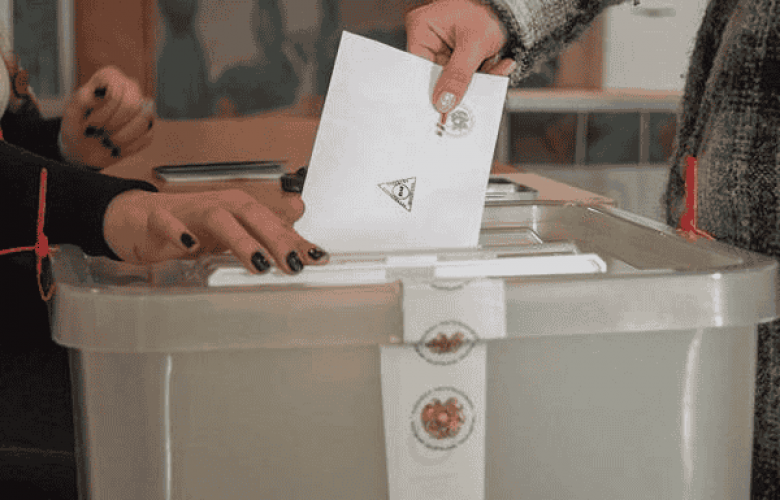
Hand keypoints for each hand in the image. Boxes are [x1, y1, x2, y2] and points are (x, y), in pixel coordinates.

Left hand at [60, 67, 155, 168]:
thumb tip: (96, 96)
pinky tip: (116, 148)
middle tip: (99, 133)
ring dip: (122, 137)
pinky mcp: (149, 126)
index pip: (116, 94)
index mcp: (110, 77)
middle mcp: (130, 88)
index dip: (104, 114)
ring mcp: (142, 107)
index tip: (89, 124)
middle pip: (133, 105)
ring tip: (107, 141)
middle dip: (113, 125)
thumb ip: (80, 100)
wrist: (83, 147)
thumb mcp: (71, 113)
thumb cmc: (77, 126)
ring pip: (144, 120)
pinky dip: (129, 147)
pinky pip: (147, 136)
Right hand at [103, 188, 327, 274]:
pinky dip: (179, 233)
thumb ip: (266, 227)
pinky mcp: (158, 219)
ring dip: (240, 239)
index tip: (318, 258)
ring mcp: (189, 211)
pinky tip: (191, 248)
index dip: (296, 239)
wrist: (139, 218)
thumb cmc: (191, 224)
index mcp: (239, 208)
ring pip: (218, 217)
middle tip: (294, 264)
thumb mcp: (233, 229)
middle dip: (275, 238)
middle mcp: (219, 205)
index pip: (273, 222)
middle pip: (251, 214)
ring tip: (258, 264)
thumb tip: (301, 212)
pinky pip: (167, 223)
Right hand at [406, 0, 514, 112]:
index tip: (442, 108)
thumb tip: (444, 102)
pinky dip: (485, 73)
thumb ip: (458, 75)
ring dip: (478, 79)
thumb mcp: (474, 44)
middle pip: (438, 75)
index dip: (431, 89)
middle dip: (460, 85)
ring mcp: (447, 47)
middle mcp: (432, 37)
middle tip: (472, 95)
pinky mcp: (462, 54)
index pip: (419, 67)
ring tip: (496, 67)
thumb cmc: (494, 8)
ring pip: (456, 78)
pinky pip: (468, 74)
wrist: (517, 6)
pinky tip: (499, 63)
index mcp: (423, 27)